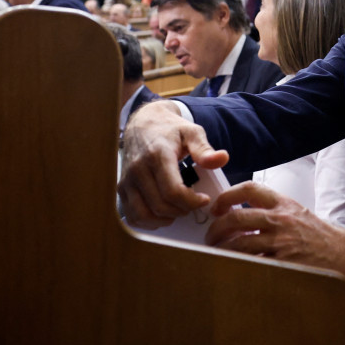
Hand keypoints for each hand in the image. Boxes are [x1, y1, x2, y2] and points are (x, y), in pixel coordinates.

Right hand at [118, 101, 229, 228]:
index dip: (191, 201)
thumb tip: (222, 159)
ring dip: (164, 219)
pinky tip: (162, 214)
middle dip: (181, 210)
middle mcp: (138, 169)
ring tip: (179, 210)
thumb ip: (205, 148)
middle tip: (193, 204)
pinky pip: (132, 215)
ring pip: (144, 214)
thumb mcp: (191, 132)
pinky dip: (148, 221)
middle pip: (160, 205)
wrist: (143, 123)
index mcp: (157, 155)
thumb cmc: (170, 129)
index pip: (173, 191)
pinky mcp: (121, 188)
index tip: (204, 199)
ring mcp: (127, 180)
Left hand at [206, 181, 344, 287]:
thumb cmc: (318, 234)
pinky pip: (252, 265)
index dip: (227, 196)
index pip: (249, 189)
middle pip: (237, 218)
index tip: (216, 207)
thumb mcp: (296, 211)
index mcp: (283, 203)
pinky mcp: (283, 265)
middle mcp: (280, 220)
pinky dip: (239, 267)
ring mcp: (281, 243)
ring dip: (223, 250)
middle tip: (211, 236)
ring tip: (217, 254)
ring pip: (239, 245)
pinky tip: (233, 268)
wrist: (342, 252)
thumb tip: (240, 214)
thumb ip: (272, 209)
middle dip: (216, 228)